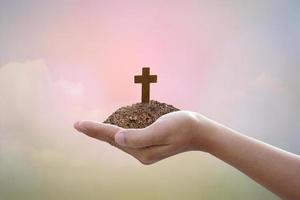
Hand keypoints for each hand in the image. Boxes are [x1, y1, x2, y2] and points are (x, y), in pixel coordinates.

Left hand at [74, 111, 214, 164]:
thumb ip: (139, 136)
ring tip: (90, 127)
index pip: (113, 138)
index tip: (78, 124)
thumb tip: (117, 138)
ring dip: (105, 133)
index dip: (95, 130)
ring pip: (120, 140)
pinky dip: (117, 131)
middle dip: (96, 132)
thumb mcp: (162, 129)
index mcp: (143, 151)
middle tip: (79, 124)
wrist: (200, 131)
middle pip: (114, 141)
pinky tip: (113, 128)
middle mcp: (142, 153)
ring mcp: (146, 150)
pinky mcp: (149, 144)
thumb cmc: (183, 126)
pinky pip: (128, 137)